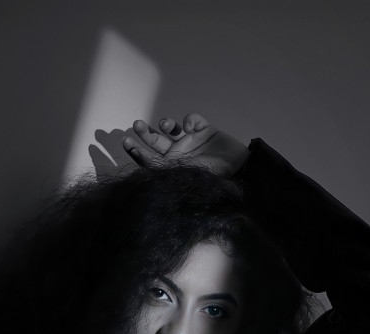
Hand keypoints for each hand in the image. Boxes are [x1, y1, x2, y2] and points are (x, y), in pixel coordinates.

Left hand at [121, 113, 249, 177]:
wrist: (242, 169)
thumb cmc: (217, 179)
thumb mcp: (189, 178)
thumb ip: (170, 172)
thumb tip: (147, 172)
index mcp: (172, 169)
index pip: (150, 160)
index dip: (137, 152)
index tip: (127, 142)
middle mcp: (178, 154)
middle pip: (155, 142)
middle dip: (144, 134)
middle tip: (136, 125)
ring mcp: (190, 141)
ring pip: (170, 129)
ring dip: (164, 124)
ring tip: (164, 124)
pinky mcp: (204, 130)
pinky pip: (193, 119)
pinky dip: (190, 119)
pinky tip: (193, 126)